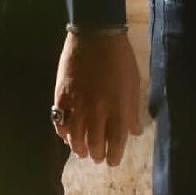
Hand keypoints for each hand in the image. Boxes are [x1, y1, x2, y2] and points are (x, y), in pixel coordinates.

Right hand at [52, 30, 143, 166]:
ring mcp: (78, 104)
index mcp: (119, 108)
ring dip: (78, 148)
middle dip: (97, 155)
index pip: (116, 143)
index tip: (113, 160)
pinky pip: (60, 122)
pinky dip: (63, 132)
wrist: (96, 34)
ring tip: (81, 151)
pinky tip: (66, 135)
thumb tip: (134, 132)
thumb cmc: (120, 58)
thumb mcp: (133, 83)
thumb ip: (132, 110)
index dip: (114, 156)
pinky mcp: (62, 95)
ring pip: (75, 138)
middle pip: (94, 145)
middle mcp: (98, 111)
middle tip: (97, 156)